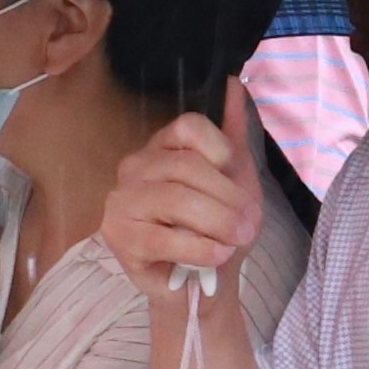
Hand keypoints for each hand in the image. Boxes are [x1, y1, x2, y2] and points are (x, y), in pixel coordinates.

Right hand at [100, 111, 261, 284]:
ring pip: (175, 200)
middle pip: (186, 167)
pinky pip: (163, 238)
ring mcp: (121, 203)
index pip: (187, 126)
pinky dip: (200, 248)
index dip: (219, 148)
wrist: (200, 285)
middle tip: (250, 224)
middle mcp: (134, 168)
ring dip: (218, 223)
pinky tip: (217, 255)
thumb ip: (233, 134)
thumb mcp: (235, 179)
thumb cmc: (216, 230)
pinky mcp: (119, 239)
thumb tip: (235, 82)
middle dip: (228, 198)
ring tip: (237, 240)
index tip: (232, 173)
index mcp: (161, 148)